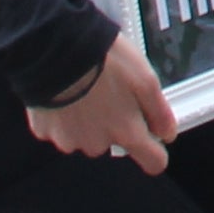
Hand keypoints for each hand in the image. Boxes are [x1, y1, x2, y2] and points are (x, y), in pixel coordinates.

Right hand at [28, 32, 175, 174]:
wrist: (57, 51)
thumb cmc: (104, 61)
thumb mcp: (145, 79)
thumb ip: (159, 111)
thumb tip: (168, 134)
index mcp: (126, 131)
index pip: (152, 161)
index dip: (156, 151)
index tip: (153, 140)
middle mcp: (98, 143)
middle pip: (114, 141)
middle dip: (114, 122)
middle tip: (110, 91)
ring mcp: (69, 140)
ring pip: (86, 134)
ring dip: (88, 118)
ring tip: (86, 88)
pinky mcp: (45, 132)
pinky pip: (60, 128)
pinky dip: (64, 114)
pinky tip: (66, 91)